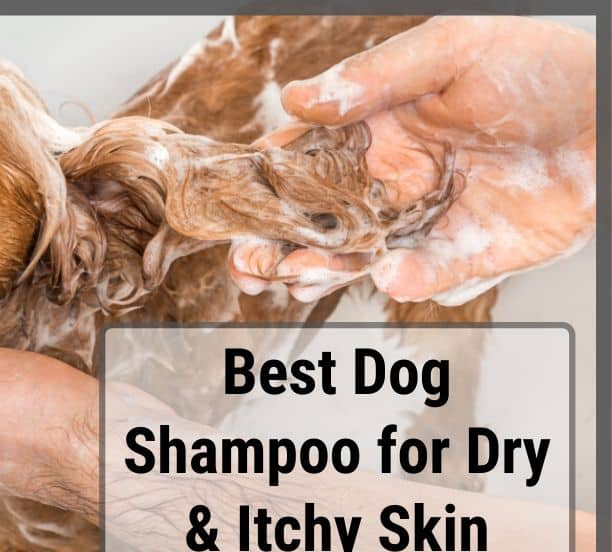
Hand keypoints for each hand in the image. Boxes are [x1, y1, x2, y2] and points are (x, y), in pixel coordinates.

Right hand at [231, 16, 595, 304]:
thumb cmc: (540, 67)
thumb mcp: (453, 49)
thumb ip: (374, 78)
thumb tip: (299, 98)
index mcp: (374, 130)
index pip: (303, 161)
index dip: (264, 187)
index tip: (233, 207)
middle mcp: (389, 181)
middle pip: (317, 221)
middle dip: (278, 245)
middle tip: (249, 264)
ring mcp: (423, 221)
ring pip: (359, 257)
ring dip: (326, 270)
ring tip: (301, 274)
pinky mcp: (466, 254)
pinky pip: (427, 274)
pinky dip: (409, 280)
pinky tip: (392, 275)